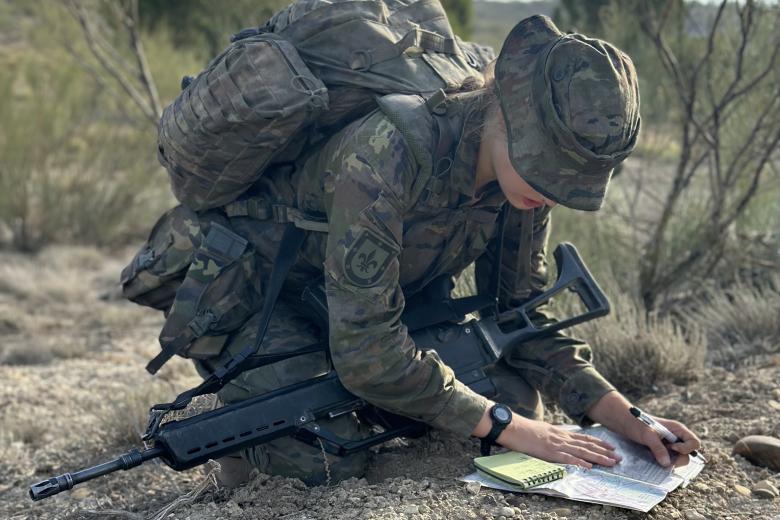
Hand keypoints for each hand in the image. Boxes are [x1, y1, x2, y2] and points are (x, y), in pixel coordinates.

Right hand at [496, 414, 621, 468]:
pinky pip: (567, 458)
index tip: (611, 446)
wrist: (512, 426)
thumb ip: (553, 434)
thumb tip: (560, 439)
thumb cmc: (524, 429)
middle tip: (619, 457)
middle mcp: (562, 438)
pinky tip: (589, 466)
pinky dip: (579, 463)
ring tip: (611, 462)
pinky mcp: (549, 452)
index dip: (598, 443)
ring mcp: (556, 445)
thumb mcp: (542, 429)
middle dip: (604, 451)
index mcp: (560, 433)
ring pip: (582, 452)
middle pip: (587, 445)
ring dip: (598, 457)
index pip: (584, 438)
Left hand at [586, 391, 701, 466]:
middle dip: (678, 459)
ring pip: (679, 459)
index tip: (672, 448)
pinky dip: (664, 462)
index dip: (686, 448)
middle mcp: (677, 438)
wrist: (624, 423)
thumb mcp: (647, 435)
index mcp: (677, 429)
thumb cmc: (636, 423)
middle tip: (663, 459)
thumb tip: (667, 464)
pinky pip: (669, 460)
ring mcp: (670, 445)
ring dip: (670, 462)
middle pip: (688, 454)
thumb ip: (658, 448)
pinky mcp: (663, 450)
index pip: (694, 443)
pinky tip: (654, 458)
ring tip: (656, 457)